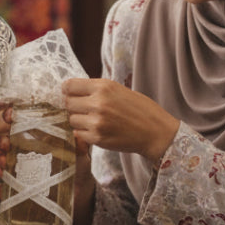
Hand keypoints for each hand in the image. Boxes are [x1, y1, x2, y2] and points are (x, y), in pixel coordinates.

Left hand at [63, 78, 178, 160]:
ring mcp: (97, 122)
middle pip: (68, 103)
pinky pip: (79, 134)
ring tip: (94, 120)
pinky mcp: (97, 138)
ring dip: (79, 120)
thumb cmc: (140, 109)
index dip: (68, 90)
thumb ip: (96, 89)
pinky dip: (85, 133)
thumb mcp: (118, 89)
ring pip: (72, 119)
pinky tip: (98, 130)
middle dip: (73, 106)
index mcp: (103, 87)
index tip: (70, 93)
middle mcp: (98, 102)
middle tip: (84, 109)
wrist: (156, 133)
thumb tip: (72, 89)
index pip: (69, 85)